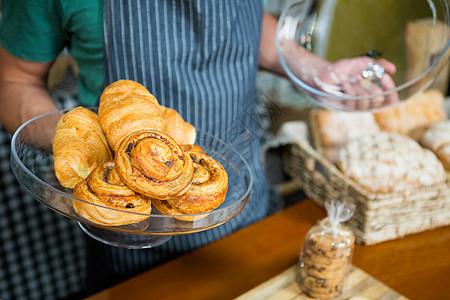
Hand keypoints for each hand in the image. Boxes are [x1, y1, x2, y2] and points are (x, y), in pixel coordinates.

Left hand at [278, 39, 398, 110]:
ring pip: (365, 103)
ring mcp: (354, 106)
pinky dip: (349, 91)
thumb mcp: (362, 63)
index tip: (385, 77)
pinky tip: (345, 83)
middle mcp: (365, 103)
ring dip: (360, 90)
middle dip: (373, 89)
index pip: (390, 100)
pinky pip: (351, 102)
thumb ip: (378, 64)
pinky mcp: (342, 107)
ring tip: (355, 80)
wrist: (323, 75)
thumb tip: (393, 68)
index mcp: (373, 95)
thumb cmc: (343, 71)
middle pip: (378, 102)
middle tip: (364, 79)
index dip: (391, 91)